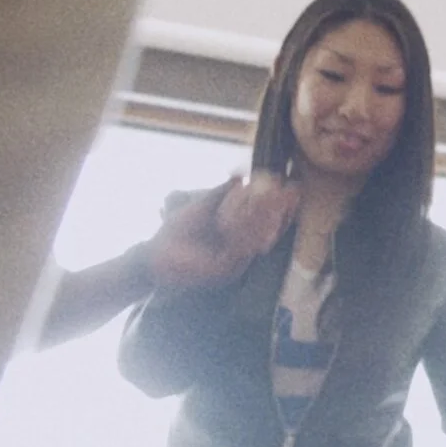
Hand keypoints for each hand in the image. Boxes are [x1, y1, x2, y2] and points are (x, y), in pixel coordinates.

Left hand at [143, 174, 296, 287]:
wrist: (154, 257)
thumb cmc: (176, 232)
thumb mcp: (202, 207)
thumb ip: (221, 193)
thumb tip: (241, 175)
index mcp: (238, 238)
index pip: (267, 222)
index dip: (280, 207)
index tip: (291, 189)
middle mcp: (242, 252)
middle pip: (269, 230)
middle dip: (280, 210)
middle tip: (289, 192)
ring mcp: (235, 264)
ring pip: (258, 239)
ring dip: (268, 218)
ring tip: (276, 199)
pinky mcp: (225, 271)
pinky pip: (242, 250)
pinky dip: (249, 233)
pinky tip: (255, 216)